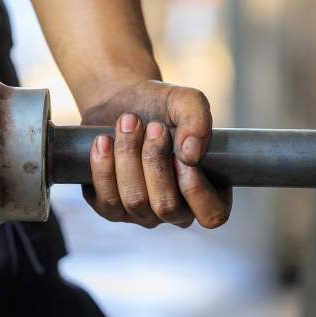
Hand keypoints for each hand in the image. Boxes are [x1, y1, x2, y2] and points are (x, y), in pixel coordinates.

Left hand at [81, 80, 231, 228]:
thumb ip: (199, 121)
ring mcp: (144, 215)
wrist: (120, 102)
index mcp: (208, 194)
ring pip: (135, 201)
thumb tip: (192, 154)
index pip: (212, 215)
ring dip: (128, 156)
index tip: (180, 153)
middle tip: (153, 126)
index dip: (195, 189)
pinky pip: (107, 199)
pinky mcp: (112, 210)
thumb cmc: (160, 106)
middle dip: (155, 161)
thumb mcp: (186, 102)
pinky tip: (104, 141)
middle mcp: (177, 211)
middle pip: (167, 207)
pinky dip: (103, 166)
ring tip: (128, 122)